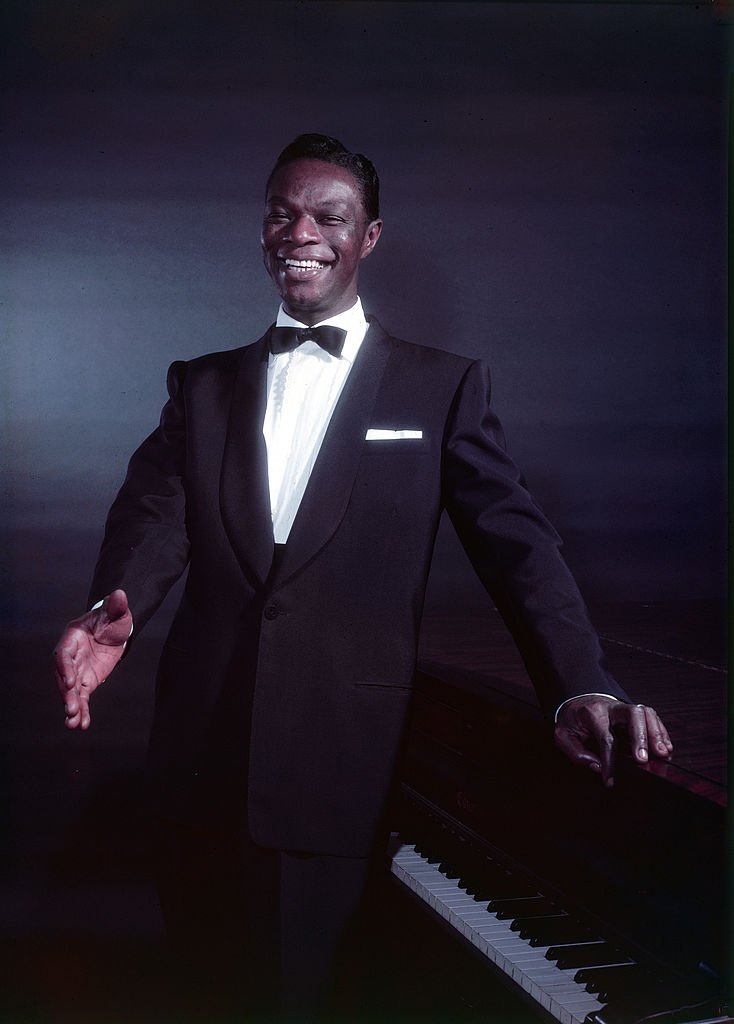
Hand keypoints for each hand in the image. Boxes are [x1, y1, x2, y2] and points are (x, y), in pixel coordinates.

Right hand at [53, 589, 132, 729]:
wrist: (113, 630)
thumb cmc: (111, 618)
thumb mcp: (116, 611)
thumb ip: (116, 606)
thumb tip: (121, 594)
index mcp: (72, 638)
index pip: (63, 654)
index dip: (65, 667)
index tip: (71, 680)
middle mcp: (70, 657)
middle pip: (64, 677)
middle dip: (67, 693)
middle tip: (71, 708)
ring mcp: (77, 671)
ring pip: (71, 692)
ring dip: (71, 707)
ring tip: (73, 724)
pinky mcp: (86, 682)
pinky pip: (82, 699)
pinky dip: (82, 712)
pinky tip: (82, 725)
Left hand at [554, 695, 672, 787]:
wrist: (578, 702)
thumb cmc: (572, 721)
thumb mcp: (562, 735)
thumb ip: (576, 752)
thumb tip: (597, 767)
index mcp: (593, 714)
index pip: (606, 738)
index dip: (610, 761)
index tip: (610, 780)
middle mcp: (612, 708)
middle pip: (633, 715)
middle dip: (641, 737)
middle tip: (644, 759)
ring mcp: (626, 709)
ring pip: (646, 713)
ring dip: (657, 734)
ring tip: (663, 754)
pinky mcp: (635, 713)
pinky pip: (652, 718)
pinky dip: (661, 733)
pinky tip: (666, 749)